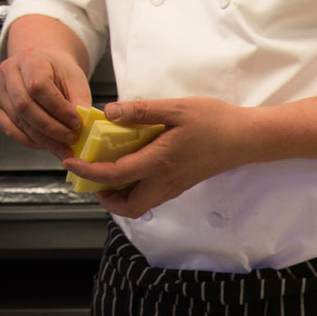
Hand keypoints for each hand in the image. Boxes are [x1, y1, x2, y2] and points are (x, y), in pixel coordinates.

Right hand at [0, 47, 91, 159]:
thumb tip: (85, 127)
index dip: (58, 109)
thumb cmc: (59, 73)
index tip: (76, 123)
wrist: (43, 67)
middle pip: (25, 106)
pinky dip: (30, 141)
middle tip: (71, 139)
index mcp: (30, 58)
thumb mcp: (75, 81)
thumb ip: (79, 102)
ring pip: (18, 120)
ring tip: (63, 147)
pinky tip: (47, 145)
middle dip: (51, 128)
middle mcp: (8, 71)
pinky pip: (9, 129)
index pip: (39, 87)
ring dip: (43, 139)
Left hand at [61, 97, 255, 218]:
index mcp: (160, 161)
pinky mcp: (182, 185)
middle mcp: (165, 181)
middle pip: (128, 207)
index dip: (88, 171)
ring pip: (140, 205)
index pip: (115, 175)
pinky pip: (152, 196)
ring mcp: (175, 186)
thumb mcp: (176, 108)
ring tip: (109, 173)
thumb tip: (109, 112)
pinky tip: (133, 167)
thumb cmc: (214, 121)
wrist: (245, 139)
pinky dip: (135, 190)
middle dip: (105, 198)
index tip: (71, 162)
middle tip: (92, 177)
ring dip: (120, 196)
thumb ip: (141, 111)